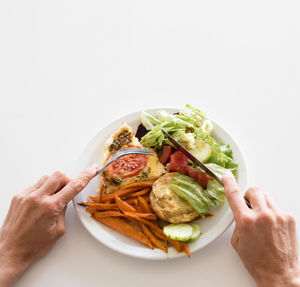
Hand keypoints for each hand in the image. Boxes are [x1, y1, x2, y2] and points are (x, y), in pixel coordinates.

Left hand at [0, 164, 97, 286]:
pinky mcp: (18, 196)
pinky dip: (42, 189)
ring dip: (53, 184)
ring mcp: (25, 196)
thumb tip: (65, 198)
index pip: (73, 186)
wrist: (11, 251)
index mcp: (50, 207)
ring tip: (51, 199)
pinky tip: (40, 202)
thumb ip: (63, 210)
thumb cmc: (34, 244)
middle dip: (66, 181)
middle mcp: (37, 198)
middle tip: (66, 192)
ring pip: (46, 177)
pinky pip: (35, 184)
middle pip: (58, 175)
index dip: (85, 176)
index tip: (92, 169)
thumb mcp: (58, 229)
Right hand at [223, 172, 299, 286]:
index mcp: (246, 221)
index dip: (229, 182)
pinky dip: (272, 212)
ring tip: (262, 217)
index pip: (234, 195)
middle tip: (248, 205)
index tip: (226, 176)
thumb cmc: (257, 261)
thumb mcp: (237, 241)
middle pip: (254, 190)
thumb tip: (241, 210)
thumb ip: (237, 221)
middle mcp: (262, 216)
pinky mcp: (288, 218)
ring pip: (266, 196)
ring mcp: (277, 216)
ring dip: (261, 202)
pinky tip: (271, 226)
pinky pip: (277, 207)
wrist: (280, 274)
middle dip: (249, 195)